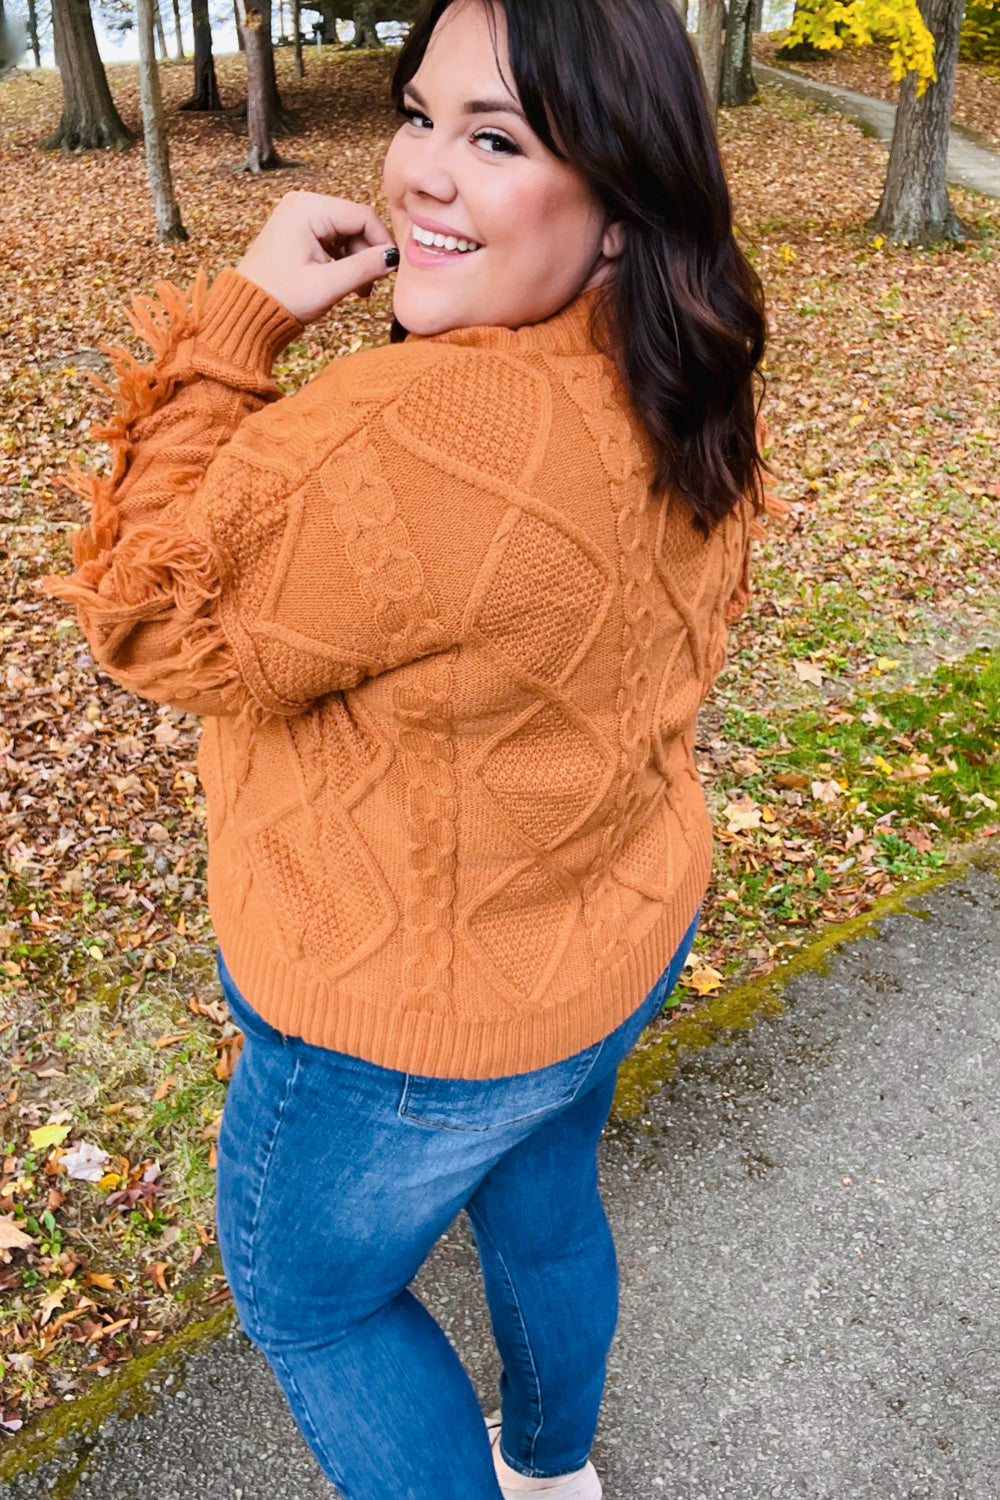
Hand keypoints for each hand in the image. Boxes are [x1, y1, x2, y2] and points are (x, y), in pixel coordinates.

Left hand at [235, 191, 397, 324]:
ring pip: (346, 232)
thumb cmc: (280, 297)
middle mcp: (303, 204)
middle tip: (372, 284)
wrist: (248, 310)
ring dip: (357, 260)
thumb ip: (364, 268)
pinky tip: (346, 282)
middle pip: (355, 222)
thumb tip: (393, 258)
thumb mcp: (328, 285)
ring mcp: (299, 216)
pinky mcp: (299, 230)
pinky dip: (344, 260)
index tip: (392, 269)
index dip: (382, 242)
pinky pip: (333, 239)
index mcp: (307, 208)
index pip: (362, 216)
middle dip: (368, 253)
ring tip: (359, 289)